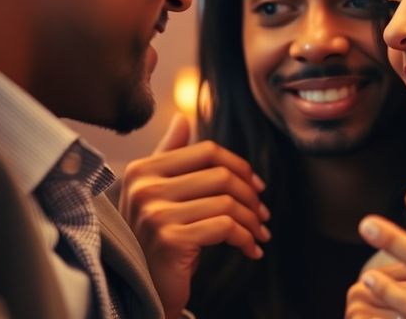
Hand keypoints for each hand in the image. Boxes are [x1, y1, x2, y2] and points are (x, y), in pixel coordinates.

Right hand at [120, 113, 269, 318]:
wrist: (145, 288)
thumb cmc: (156, 238)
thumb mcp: (158, 193)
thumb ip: (170, 156)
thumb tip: (182, 118)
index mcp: (142, 169)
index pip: (207, 151)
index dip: (240, 166)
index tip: (257, 187)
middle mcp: (144, 188)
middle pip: (221, 176)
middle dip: (251, 197)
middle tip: (263, 216)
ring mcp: (155, 213)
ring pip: (227, 203)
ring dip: (252, 222)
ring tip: (258, 234)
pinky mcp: (170, 239)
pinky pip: (225, 228)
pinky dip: (246, 239)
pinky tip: (250, 249)